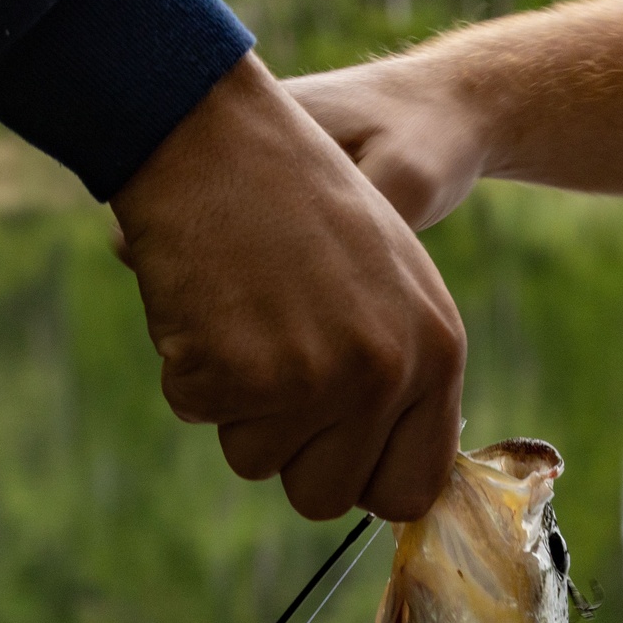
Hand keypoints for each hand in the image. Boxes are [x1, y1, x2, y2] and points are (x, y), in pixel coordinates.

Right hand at [111, 52, 465, 521]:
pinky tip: (203, 295)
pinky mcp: (242, 373)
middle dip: (287, 450)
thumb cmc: (298, 195)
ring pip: (253, 461)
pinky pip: (196, 413)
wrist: (214, 125)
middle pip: (324, 497)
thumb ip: (402, 376)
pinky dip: (185, 364)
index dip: (359, 478)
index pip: (411, 487)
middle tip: (269, 364)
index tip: (330, 451)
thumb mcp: (389, 280)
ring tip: (240, 310)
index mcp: (437, 351)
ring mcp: (316, 378)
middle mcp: (387, 374)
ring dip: (232, 402)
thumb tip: (386, 477)